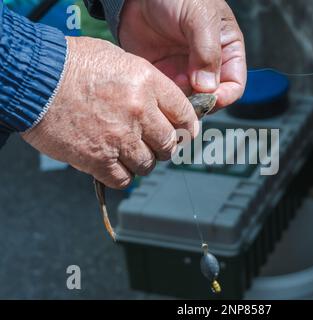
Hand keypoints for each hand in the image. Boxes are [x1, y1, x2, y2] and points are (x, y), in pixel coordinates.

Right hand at [21, 37, 197, 188]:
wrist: (34, 78)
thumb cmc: (73, 64)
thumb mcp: (120, 60)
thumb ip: (147, 84)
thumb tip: (163, 106)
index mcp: (147, 84)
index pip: (184, 113)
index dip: (187, 127)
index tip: (185, 133)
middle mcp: (138, 112)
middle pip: (168, 144)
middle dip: (164, 146)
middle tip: (155, 144)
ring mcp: (119, 138)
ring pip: (148, 164)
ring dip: (142, 161)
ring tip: (130, 153)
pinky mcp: (97, 159)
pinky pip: (124, 179)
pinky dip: (123, 175)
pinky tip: (115, 165)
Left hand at [119, 0, 246, 108]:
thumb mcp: (200, 17)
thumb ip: (207, 52)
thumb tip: (208, 88)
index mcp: (227, 50)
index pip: (234, 85)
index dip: (225, 95)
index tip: (210, 98)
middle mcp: (208, 65)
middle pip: (212, 98)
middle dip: (201, 102)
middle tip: (187, 98)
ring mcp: (185, 71)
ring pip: (190, 100)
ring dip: (182, 101)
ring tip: (171, 86)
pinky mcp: (165, 74)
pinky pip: (169, 95)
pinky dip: (166, 97)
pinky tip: (159, 86)